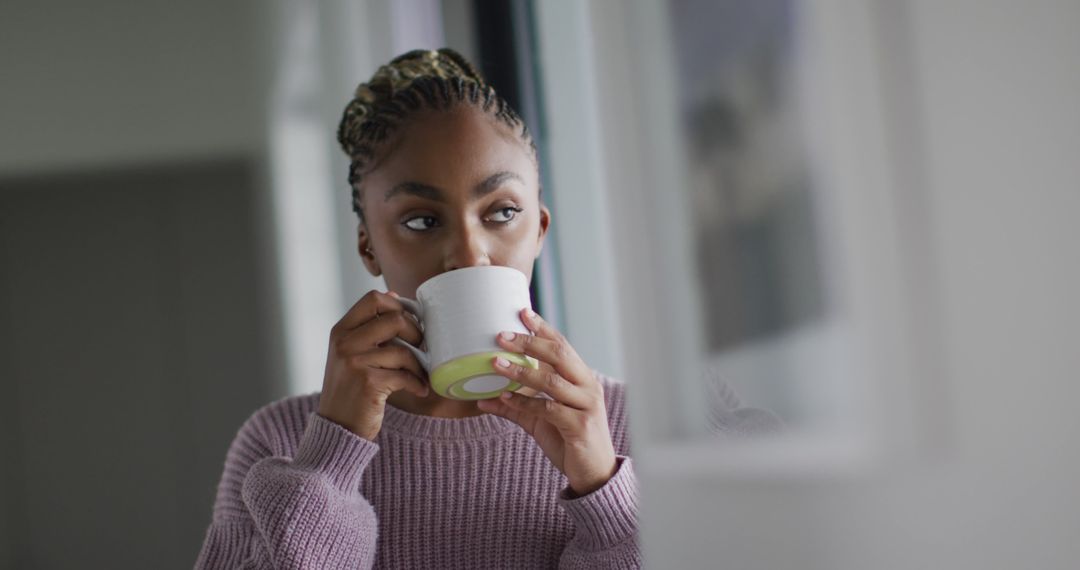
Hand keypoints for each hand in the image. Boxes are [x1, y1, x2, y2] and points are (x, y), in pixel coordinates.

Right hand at [318, 290, 428, 440]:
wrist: (337, 428)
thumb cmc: (350, 389)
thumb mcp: (350, 353)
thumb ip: (368, 327)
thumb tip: (394, 296)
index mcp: (341, 330)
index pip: (374, 299)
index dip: (399, 306)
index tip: (411, 320)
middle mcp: (344, 343)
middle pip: (395, 319)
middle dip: (415, 333)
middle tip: (420, 348)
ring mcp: (354, 362)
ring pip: (403, 350)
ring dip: (419, 365)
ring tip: (420, 375)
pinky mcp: (368, 383)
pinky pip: (405, 375)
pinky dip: (417, 383)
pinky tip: (418, 390)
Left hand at [477, 308, 617, 496]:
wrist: (595, 473)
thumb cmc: (570, 440)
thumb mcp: (540, 420)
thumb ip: (516, 407)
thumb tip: (482, 401)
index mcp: (582, 378)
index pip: (562, 345)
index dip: (542, 328)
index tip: (522, 311)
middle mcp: (587, 387)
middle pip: (559, 355)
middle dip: (529, 342)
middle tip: (501, 335)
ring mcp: (586, 406)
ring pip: (552, 381)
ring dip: (521, 371)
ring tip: (495, 363)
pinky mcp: (580, 427)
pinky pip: (549, 409)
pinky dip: (526, 402)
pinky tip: (506, 397)